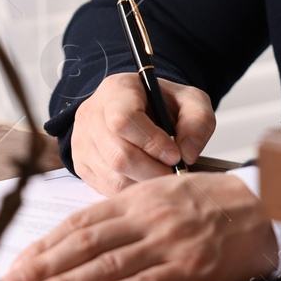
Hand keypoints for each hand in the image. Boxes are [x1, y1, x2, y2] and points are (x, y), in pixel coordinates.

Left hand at [0, 172, 276, 280]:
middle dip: (41, 267)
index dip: (44, 245)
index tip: (15, 265)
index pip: (79, 222)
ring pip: (106, 264)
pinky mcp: (188, 268)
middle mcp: (147, 218)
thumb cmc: (212, 202)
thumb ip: (127, 213)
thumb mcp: (164, 194)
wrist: (264, 208)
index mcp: (138, 198)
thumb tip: (81, 236)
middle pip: (83, 243)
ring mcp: (167, 243)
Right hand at [70, 73, 213, 196]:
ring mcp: (82, 141)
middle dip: (153, 170)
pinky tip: (147, 179)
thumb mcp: (190, 101)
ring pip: (113, 176)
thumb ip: (198, 121)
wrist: (140, 108)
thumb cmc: (162, 104)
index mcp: (117, 90)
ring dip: (144, 183)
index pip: (124, 120)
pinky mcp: (81, 164)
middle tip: (174, 173)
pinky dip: (132, 190)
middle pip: (119, 155)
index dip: (152, 142)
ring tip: (163, 176)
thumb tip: (187, 153)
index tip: (175, 155)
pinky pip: (107, 188)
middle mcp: (92, 114)